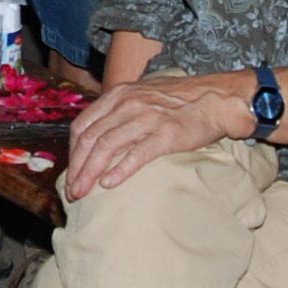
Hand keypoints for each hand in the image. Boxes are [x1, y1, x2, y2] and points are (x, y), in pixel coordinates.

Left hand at [59, 72, 248, 200]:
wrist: (216, 99)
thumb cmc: (179, 100)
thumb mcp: (141, 95)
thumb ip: (118, 110)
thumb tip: (96, 136)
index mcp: (119, 95)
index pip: (82, 125)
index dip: (72, 152)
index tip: (71, 172)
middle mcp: (128, 104)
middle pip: (90, 139)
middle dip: (76, 167)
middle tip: (71, 191)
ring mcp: (147, 118)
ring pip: (106, 147)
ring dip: (90, 172)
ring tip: (82, 192)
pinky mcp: (166, 134)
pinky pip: (137, 154)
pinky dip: (120, 170)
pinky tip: (108, 184)